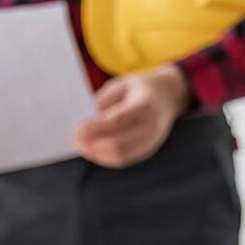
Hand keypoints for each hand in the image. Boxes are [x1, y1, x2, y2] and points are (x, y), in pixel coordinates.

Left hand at [75, 64, 190, 168]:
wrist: (168, 95)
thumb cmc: (139, 88)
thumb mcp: (121, 85)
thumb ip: (103, 101)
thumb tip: (84, 122)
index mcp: (145, 105)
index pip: (117, 122)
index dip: (95, 128)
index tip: (77, 129)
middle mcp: (151, 126)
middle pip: (117, 143)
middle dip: (93, 144)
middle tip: (75, 140)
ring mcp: (151, 141)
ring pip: (120, 156)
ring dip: (97, 154)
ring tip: (82, 146)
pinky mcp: (148, 151)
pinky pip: (124, 159)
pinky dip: (106, 157)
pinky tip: (94, 151)